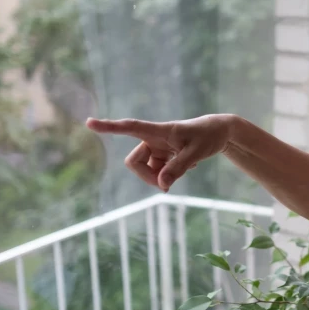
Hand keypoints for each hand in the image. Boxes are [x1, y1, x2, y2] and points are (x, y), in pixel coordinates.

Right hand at [86, 114, 236, 191]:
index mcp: (158, 131)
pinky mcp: (163, 155)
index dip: (109, 127)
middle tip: (167, 186)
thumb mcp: (196, 153)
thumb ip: (178, 168)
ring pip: (146, 170)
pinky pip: (157, 172)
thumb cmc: (208, 137)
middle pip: (134, 162)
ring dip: (161, 177)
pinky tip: (187, 165)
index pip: (130, 127)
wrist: (218, 132)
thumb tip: (161, 185)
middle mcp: (153, 139)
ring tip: (186, 167)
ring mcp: (157, 148)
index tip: (89, 123)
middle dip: (147, 177)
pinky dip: (169, 175)